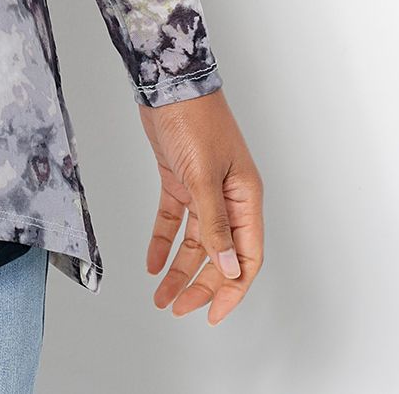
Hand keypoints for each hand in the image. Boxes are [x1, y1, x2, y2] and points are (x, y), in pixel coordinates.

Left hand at [136, 86, 262, 323]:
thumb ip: (214, 224)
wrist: (168, 82)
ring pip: (195, 241)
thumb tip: (228, 266)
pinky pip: (173, 220)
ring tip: (161, 296)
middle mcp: (228, 198)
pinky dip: (163, 241)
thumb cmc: (195, 120)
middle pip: (220, 254)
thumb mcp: (204, 176)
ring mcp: (204, 189)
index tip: (212, 314)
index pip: (247, 256)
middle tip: (177, 308)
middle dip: (200, 285)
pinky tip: (151, 262)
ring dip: (179, 270)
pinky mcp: (180, 179)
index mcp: (245, 198)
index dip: (232, 289)